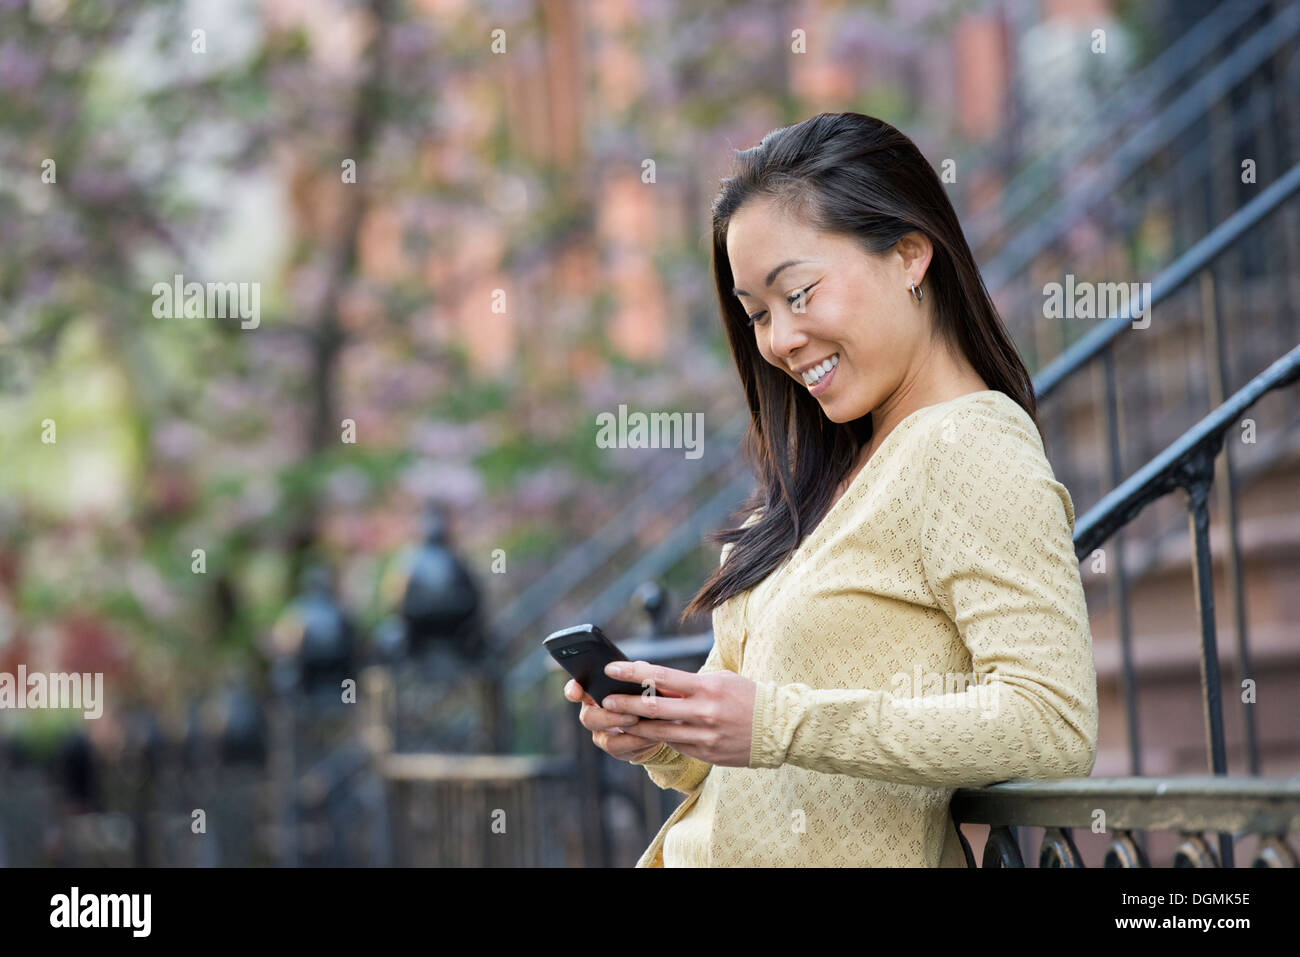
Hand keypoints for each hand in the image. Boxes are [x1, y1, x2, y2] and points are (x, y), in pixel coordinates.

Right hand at [563, 678, 664, 762]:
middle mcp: (594, 716)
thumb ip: (637, 673)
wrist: (653, 725)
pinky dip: (637, 741)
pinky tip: (651, 735)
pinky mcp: (617, 750)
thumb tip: (640, 666)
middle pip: (589, 718)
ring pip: (604, 738)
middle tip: (630, 712)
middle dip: (608, 716)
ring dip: (623, 729)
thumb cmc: (641, 697)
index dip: (572, 691)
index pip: (576, 691)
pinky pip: (622, 748)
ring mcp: (603, 735)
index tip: (575, 693)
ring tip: (639, 720)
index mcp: (594, 694)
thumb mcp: (640, 681)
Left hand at [595, 660, 756, 767]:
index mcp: (707, 687)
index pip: (662, 676)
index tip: (612, 669)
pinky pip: (678, 745)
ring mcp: (705, 736)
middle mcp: (704, 712)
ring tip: (618, 720)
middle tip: (606, 699)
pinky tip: (649, 734)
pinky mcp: (707, 753)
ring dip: (637, 726)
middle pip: (654, 707)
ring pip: (661, 732)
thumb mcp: (721, 680)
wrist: (779, 727)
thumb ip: (690, 684)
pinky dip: (662, 738)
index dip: (633, 673)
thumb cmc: (748, 697)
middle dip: (626, 703)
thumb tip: (657, 683)